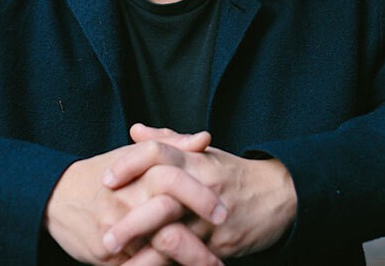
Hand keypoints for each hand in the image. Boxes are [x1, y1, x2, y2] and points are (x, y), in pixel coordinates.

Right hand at [44, 130, 225, 264]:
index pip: (174, 181)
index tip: (223, 212)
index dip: (201, 197)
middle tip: (221, 259)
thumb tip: (205, 138)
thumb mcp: (135, 156)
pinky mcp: (106, 257)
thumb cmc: (104, 175)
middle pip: (168, 225)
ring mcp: (116, 232)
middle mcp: (127, 203)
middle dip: (198, 247)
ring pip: (156, 254)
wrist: (56, 198)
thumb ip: (172, 147)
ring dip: (186, 265)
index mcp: (138, 175)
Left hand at [106, 124, 297, 258]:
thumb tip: (134, 131)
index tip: (105, 180)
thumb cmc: (234, 174)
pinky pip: (189, 259)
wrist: (279, 196)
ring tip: (119, 263)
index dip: (128, 164)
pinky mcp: (222, 244)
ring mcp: (212, 219)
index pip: (157, 154)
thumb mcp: (204, 153)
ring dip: (145, 254)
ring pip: (174, 238)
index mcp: (196, 160)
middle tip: (105, 237)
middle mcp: (203, 187)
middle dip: (131, 222)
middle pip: (161, 201)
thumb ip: (168, 141)